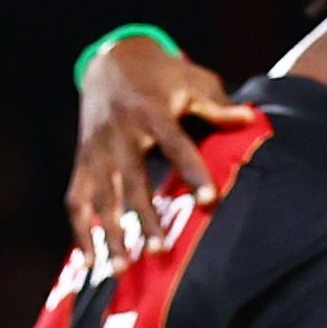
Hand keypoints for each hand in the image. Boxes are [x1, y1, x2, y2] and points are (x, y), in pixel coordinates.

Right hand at [68, 41, 233, 269]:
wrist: (112, 59)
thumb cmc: (162, 74)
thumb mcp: (192, 80)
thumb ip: (217, 105)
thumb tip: (249, 119)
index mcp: (150, 111)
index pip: (174, 144)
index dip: (192, 172)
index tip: (210, 201)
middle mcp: (119, 132)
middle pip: (131, 179)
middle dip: (144, 216)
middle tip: (159, 251)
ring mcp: (96, 149)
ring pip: (100, 196)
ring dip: (110, 233)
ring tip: (123, 268)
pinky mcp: (82, 161)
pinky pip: (77, 201)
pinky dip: (81, 232)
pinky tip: (90, 263)